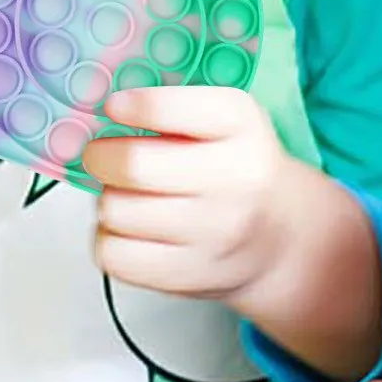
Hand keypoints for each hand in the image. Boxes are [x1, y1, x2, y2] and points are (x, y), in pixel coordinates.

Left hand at [84, 88, 290, 303]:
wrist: (281, 237)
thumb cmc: (236, 168)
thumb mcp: (225, 120)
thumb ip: (170, 108)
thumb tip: (101, 113)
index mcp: (240, 123)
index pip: (167, 109)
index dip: (129, 107)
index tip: (114, 108)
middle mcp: (234, 178)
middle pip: (131, 166)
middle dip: (100, 156)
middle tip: (101, 155)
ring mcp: (214, 232)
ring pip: (116, 210)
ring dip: (110, 200)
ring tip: (130, 196)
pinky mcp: (189, 274)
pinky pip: (113, 255)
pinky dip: (109, 240)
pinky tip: (131, 230)